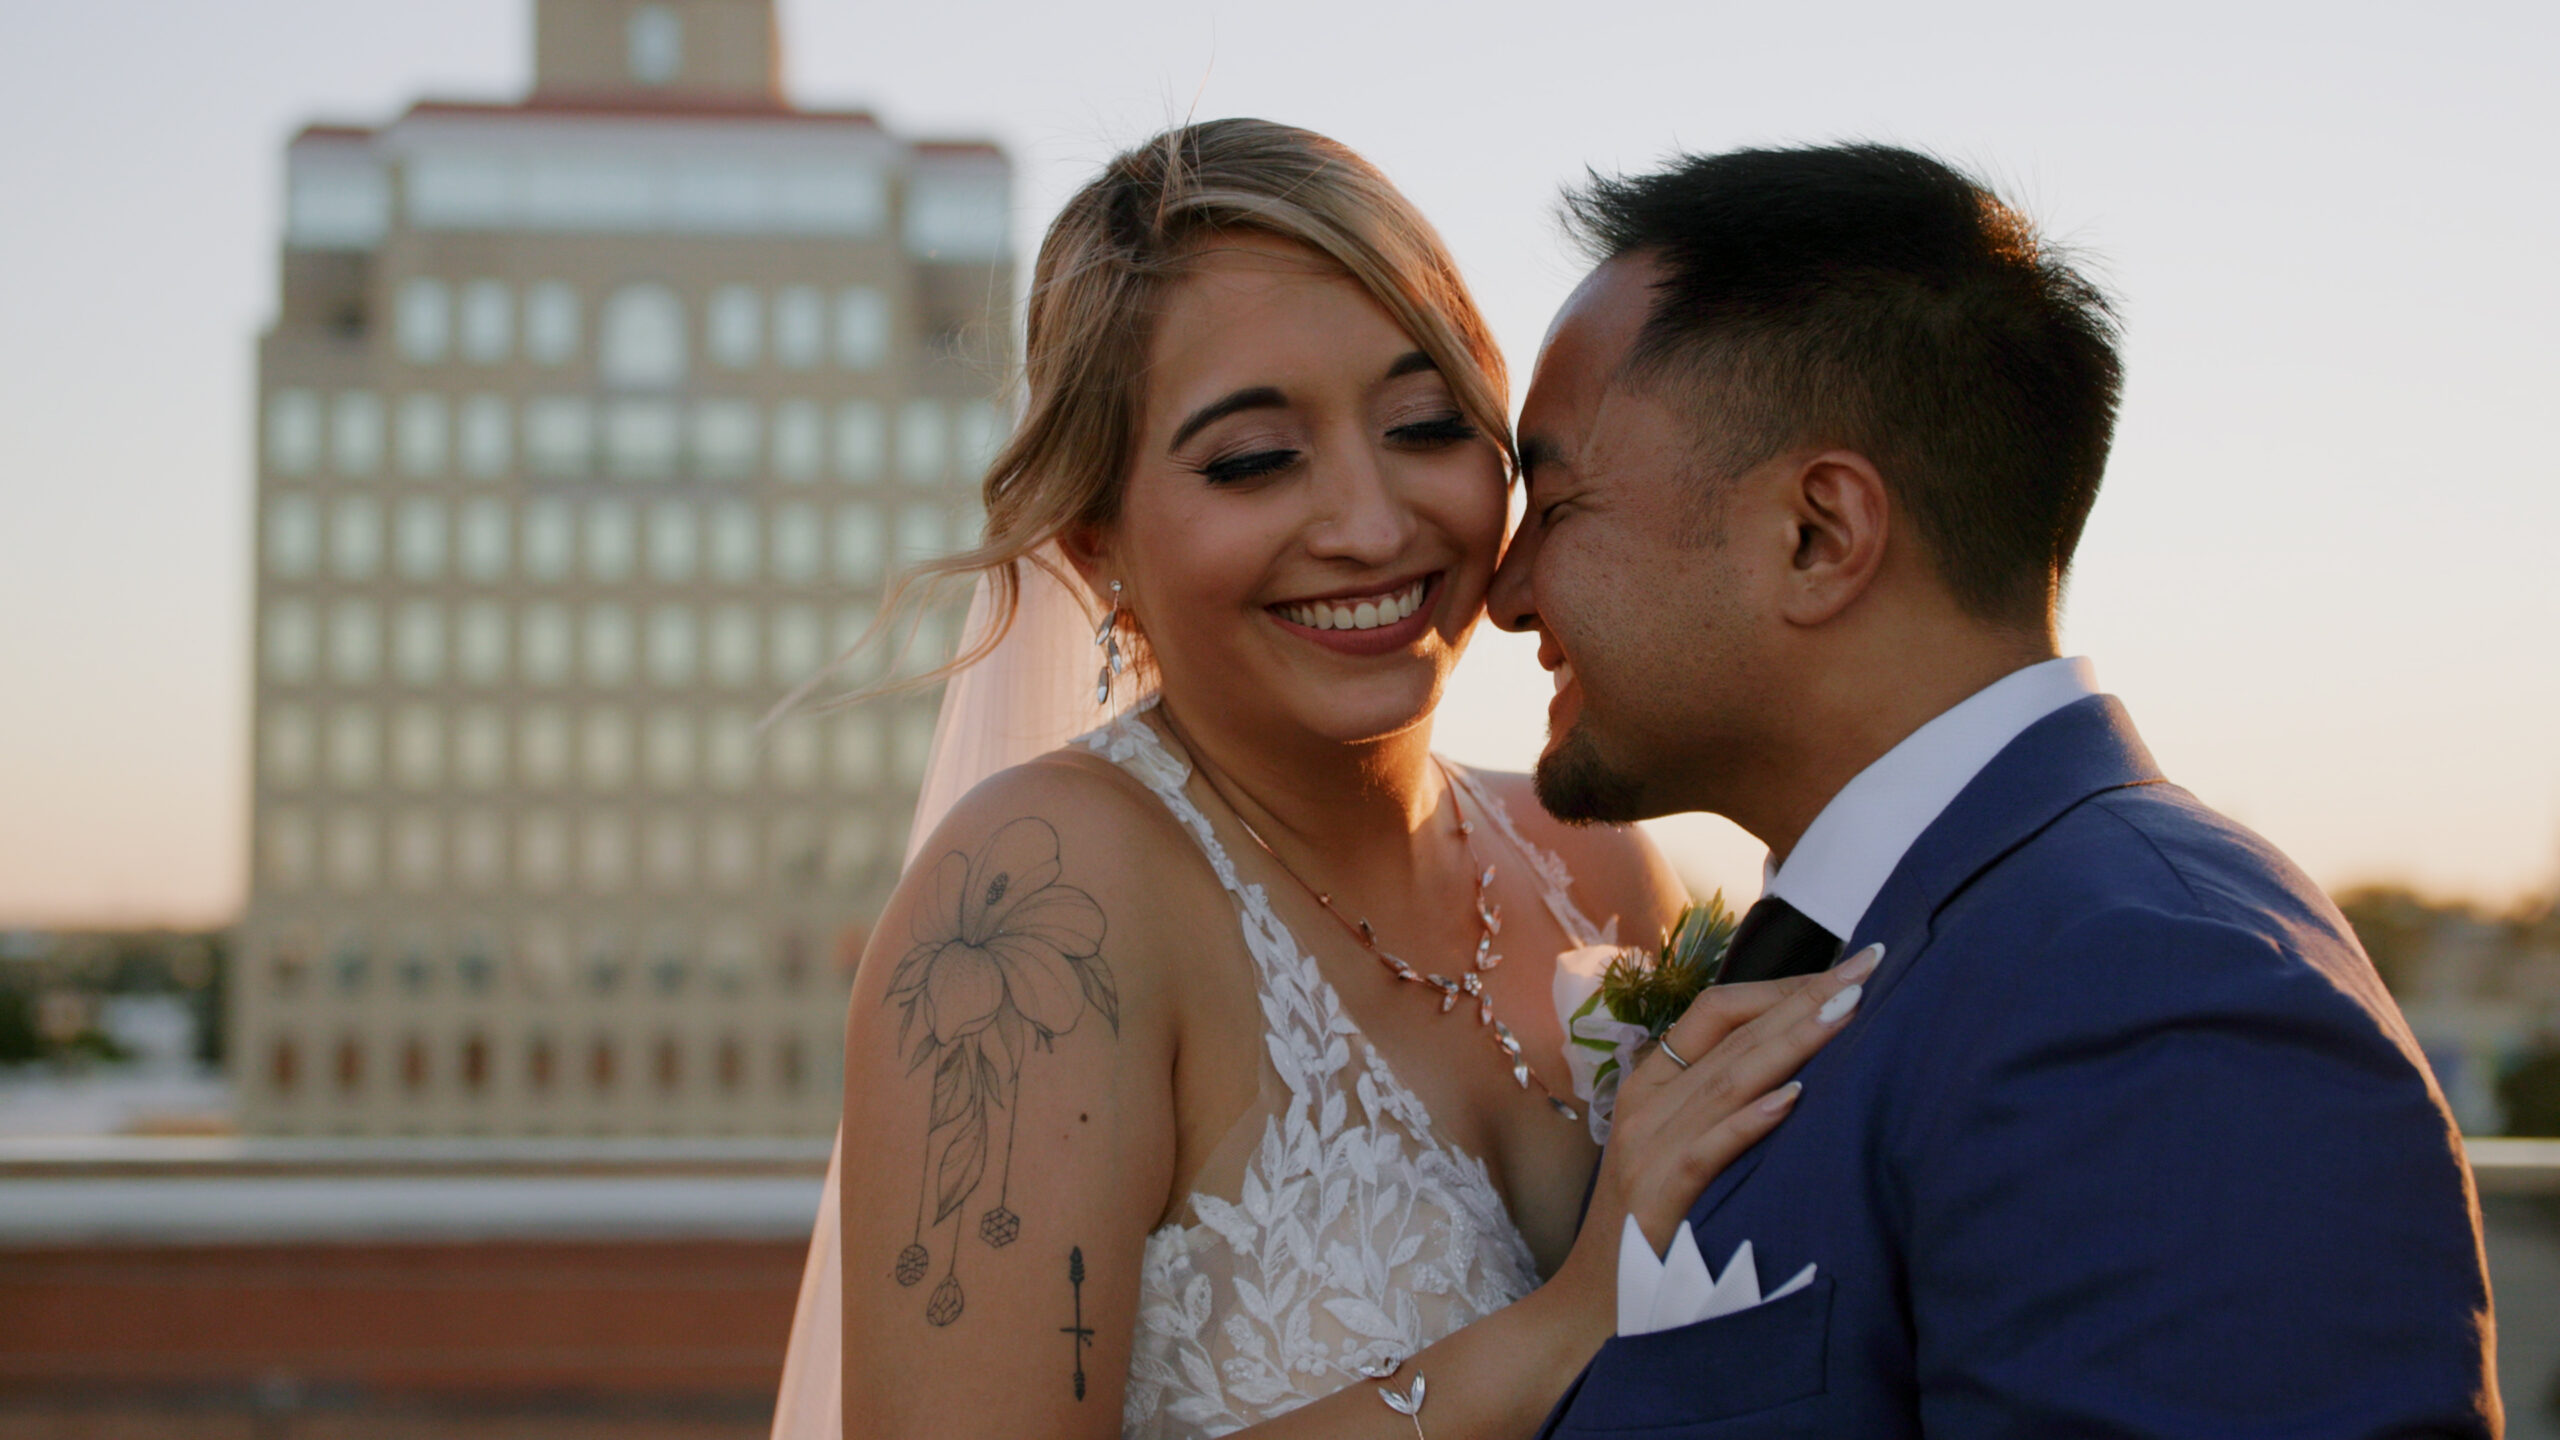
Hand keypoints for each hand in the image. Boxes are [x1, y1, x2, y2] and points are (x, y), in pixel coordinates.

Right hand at [1577, 944, 1879, 1265]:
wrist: (1597, 1302)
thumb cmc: (1652, 1223)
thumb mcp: (1677, 1146)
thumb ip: (1719, 1102)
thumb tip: (1798, 1063)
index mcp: (1652, 1084)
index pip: (1716, 1010)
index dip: (1781, 986)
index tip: (1846, 970)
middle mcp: (1646, 1104)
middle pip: (1732, 1033)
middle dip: (1804, 997)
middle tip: (1867, 969)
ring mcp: (1647, 1148)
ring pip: (1727, 1079)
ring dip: (1792, 1041)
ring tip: (1847, 1010)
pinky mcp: (1656, 1197)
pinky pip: (1706, 1149)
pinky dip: (1750, 1121)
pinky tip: (1794, 1098)